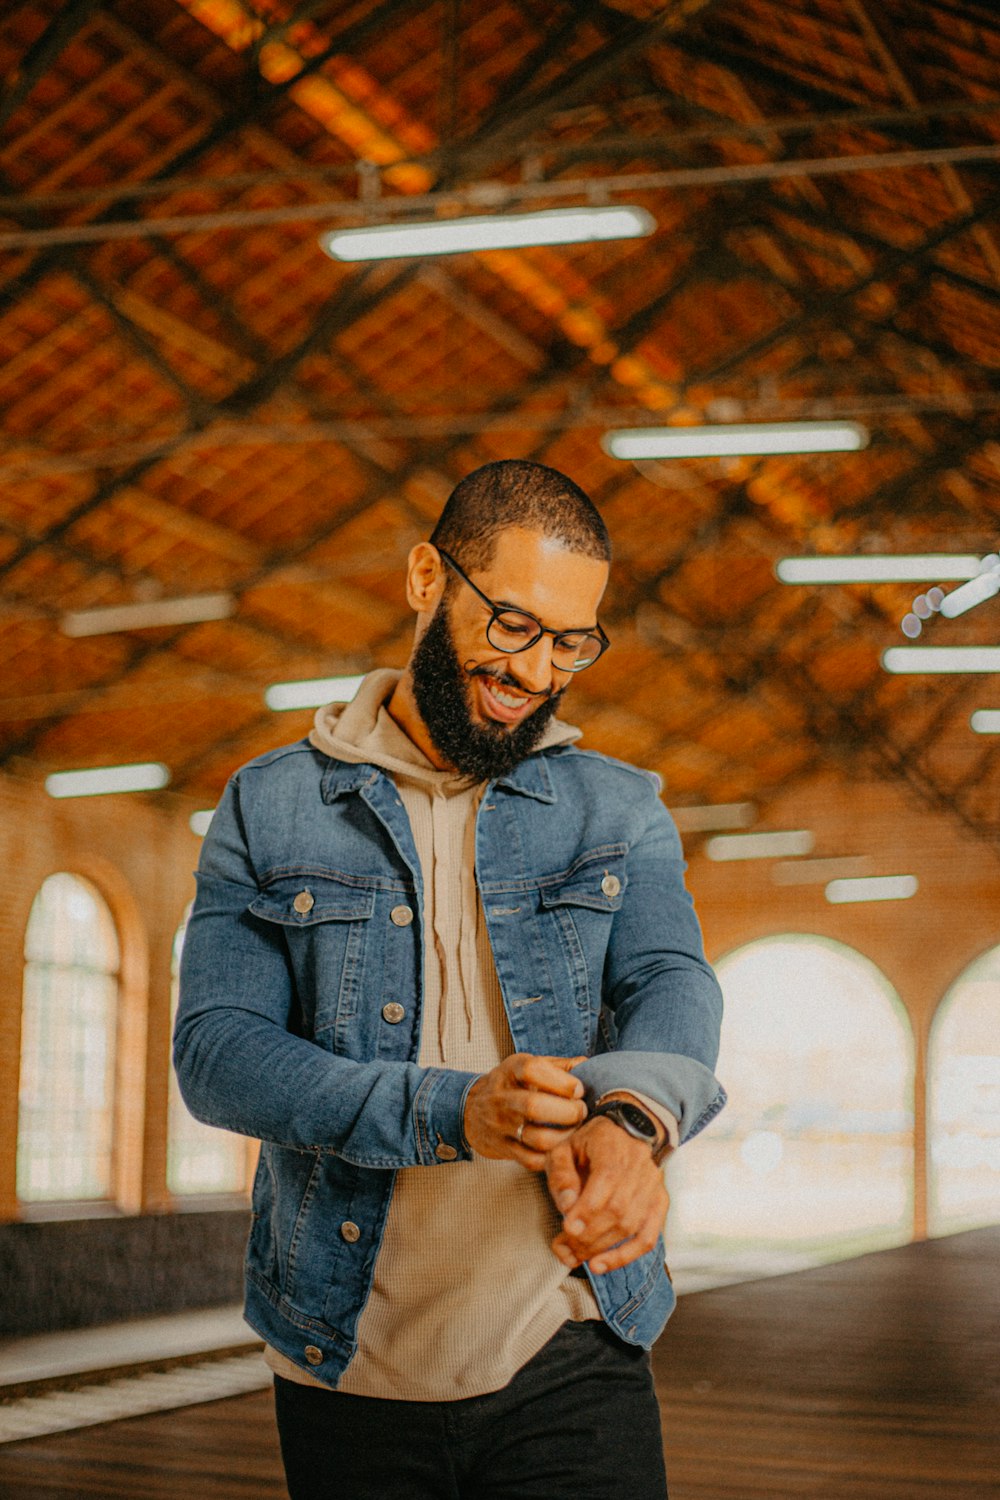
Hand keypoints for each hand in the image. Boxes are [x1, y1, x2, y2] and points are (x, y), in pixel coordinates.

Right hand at [463, 1053, 586, 1168]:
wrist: (469, 1109)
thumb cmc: (509, 1085)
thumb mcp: (526, 1065)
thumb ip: (558, 1065)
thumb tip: (587, 1064)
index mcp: (510, 1071)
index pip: (532, 1070)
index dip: (561, 1081)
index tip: (578, 1089)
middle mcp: (502, 1097)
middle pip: (534, 1106)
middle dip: (567, 1112)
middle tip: (580, 1112)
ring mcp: (501, 1125)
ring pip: (536, 1138)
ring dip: (564, 1136)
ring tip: (574, 1130)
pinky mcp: (502, 1148)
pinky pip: (531, 1159)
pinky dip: (551, 1156)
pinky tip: (560, 1146)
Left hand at [546, 1117, 668, 1274]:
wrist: (627, 1131)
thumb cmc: (588, 1143)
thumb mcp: (564, 1148)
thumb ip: (562, 1175)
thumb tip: (568, 1208)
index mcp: (614, 1147)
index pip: (607, 1181)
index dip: (588, 1210)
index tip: (568, 1229)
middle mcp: (640, 1166)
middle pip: (618, 1209)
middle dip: (588, 1236)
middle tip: (563, 1249)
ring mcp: (654, 1186)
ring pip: (631, 1226)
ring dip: (601, 1248)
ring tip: (574, 1258)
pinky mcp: (659, 1203)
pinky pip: (649, 1236)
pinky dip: (626, 1255)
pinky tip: (600, 1265)